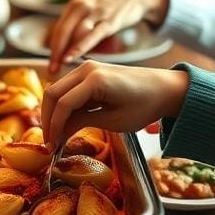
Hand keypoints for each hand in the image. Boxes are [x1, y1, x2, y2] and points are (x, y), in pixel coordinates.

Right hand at [41, 60, 188, 147]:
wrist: (166, 89)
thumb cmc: (145, 106)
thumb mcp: (114, 120)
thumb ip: (83, 122)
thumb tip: (58, 133)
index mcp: (95, 80)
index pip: (64, 104)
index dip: (54, 126)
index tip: (51, 146)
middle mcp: (86, 69)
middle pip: (53, 93)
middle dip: (48, 118)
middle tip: (49, 142)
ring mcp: (86, 67)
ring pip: (57, 89)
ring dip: (53, 112)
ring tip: (56, 135)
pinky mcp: (89, 71)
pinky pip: (68, 88)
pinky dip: (63, 105)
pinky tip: (65, 122)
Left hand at [47, 0, 167, 73]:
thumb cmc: (109, 8)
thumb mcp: (89, 12)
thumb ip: (76, 27)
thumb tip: (63, 50)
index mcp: (73, 6)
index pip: (58, 30)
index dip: (53, 50)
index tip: (50, 66)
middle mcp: (81, 7)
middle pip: (62, 32)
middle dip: (55, 52)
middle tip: (52, 69)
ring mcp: (96, 13)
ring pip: (76, 33)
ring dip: (67, 51)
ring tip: (60, 66)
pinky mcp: (111, 20)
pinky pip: (93, 35)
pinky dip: (82, 46)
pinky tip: (76, 57)